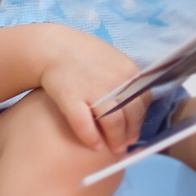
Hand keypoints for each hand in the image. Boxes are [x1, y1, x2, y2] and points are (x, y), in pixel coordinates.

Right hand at [35, 32, 149, 153]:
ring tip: (114, 149)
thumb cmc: (85, 56)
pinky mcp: (71, 96)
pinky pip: (85, 125)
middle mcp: (115, 80)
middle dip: (130, 134)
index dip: (139, 120)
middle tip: (125, 146)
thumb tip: (139, 103)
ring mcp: (93, 89)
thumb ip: (128, 80)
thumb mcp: (114, 61)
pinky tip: (94, 146)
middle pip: (132, 115)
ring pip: (113, 122)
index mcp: (129, 71)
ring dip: (116, 140)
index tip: (134, 131)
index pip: (143, 102)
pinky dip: (92, 139)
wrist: (52, 47)